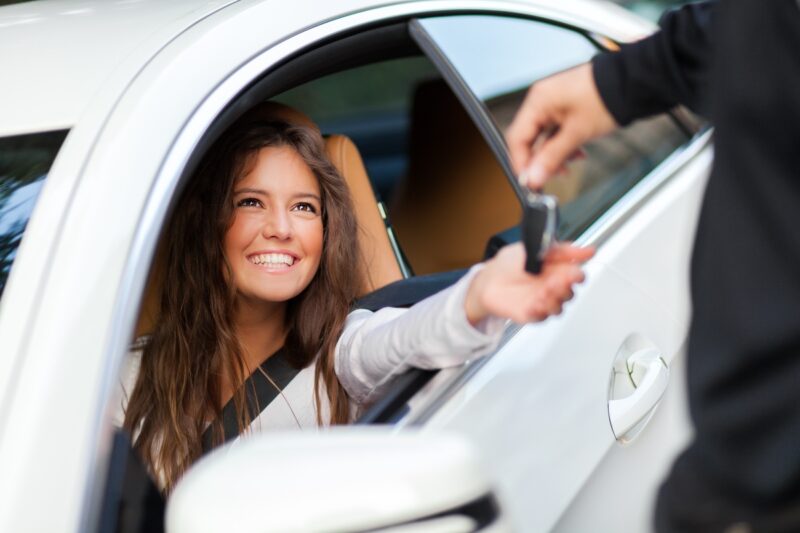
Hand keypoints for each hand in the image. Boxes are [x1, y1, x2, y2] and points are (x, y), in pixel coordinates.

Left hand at [464, 242, 594, 324]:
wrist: (487, 278)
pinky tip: (533, 304)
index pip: (577, 276)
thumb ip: (563, 250)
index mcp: (558, 271)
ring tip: (542, 292)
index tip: (572, 273)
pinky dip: (539, 312)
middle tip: (554, 281)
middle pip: (570, 294)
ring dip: (553, 301)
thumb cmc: (510, 263)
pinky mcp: (531, 313)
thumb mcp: (536, 248)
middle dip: (564, 288)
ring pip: (559, 307)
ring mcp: (543, 302)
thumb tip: (589, 250)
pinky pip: (541, 317)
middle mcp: (553, 288)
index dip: (577, 276)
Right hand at [506, 63, 616, 188]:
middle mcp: (542, 101)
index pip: (517, 138)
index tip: (530, 182)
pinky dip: (564, 146)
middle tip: (552, 176)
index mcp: (538, 101)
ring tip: (570, 164)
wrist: (633, 82)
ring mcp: (553, 104)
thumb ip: (551, 157)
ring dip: (555, 155)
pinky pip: (556, 132)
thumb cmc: (606, 97)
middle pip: (529, 140)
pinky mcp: (565, 108)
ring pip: (544, 138)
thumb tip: (533, 178)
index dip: (521, 164)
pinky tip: (577, 153)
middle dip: (540, 161)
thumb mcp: (576, 133)